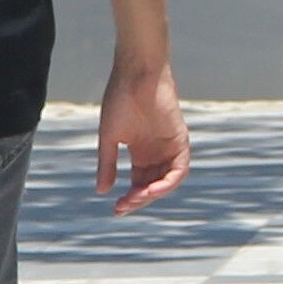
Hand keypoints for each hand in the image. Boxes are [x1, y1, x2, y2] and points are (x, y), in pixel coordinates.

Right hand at [96, 60, 190, 212]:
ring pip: (167, 181)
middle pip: (153, 185)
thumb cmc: (120, 99)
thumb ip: (107, 164)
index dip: (130, 198)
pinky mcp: (180, 140)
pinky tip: (153, 189)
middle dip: (139, 199)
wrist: (135, 74)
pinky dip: (169, 182)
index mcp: (141, 152)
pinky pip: (180, 169)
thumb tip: (102, 191)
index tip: (116, 209)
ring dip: (153, 194)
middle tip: (124, 206)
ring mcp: (169, 147)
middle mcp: (157, 152)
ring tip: (136, 199)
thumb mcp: (110, 137)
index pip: (139, 183)